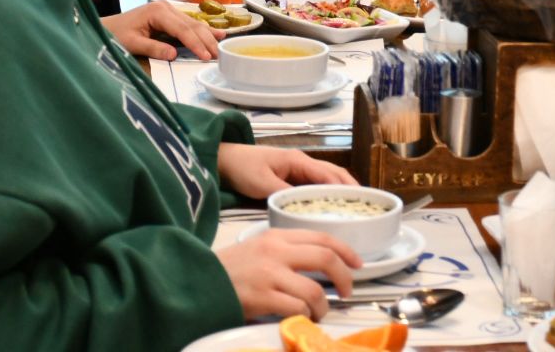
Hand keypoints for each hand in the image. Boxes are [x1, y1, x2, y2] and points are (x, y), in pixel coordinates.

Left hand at [103, 1, 218, 61]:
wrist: (105, 27)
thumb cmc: (115, 35)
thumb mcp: (132, 44)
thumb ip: (153, 48)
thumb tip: (174, 54)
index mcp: (158, 12)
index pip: (183, 30)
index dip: (196, 44)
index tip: (206, 56)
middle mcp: (166, 8)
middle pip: (192, 25)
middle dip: (207, 41)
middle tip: (219, 56)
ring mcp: (169, 10)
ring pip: (194, 24)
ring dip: (208, 36)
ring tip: (221, 48)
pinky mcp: (170, 16)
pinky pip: (190, 24)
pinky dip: (203, 31)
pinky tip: (218, 34)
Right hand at [216, 229, 359, 318]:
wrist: (197, 283)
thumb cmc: (229, 269)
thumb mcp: (258, 248)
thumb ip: (286, 251)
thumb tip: (320, 266)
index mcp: (277, 236)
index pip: (322, 237)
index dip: (346, 251)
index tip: (358, 263)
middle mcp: (276, 252)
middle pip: (325, 257)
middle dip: (344, 276)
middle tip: (347, 291)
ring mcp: (270, 275)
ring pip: (314, 290)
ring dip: (323, 306)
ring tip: (319, 312)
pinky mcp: (262, 298)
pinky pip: (297, 308)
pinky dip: (305, 316)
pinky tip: (301, 318)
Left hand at [218, 143, 357, 199]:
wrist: (223, 161)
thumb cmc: (242, 168)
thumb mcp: (262, 183)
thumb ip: (284, 194)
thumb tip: (306, 208)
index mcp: (298, 161)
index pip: (329, 174)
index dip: (346, 187)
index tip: (361, 200)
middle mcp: (302, 163)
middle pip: (333, 174)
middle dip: (350, 188)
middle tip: (365, 206)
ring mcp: (297, 170)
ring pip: (325, 180)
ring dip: (340, 191)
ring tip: (354, 209)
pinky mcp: (290, 178)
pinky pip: (314, 186)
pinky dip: (326, 194)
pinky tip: (330, 208)